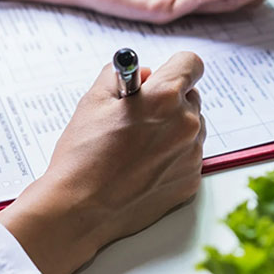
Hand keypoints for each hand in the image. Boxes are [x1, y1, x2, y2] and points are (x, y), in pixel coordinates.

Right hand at [0, 52, 205, 273]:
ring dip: (173, 130)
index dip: (175, 67)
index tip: (164, 76)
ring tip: (138, 147)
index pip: (191, 64)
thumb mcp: (94, 100)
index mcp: (165, 98)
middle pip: (191, 97)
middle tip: (139, 116)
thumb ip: (122, 76)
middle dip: (169, 101)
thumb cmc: (84, 155)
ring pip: (192, 128)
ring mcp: (192, 155)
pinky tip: (143, 167)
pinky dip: (172, 157)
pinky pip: (188, 157)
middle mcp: (186, 124)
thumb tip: (145, 75)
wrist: (81, 210)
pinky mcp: (191, 181)